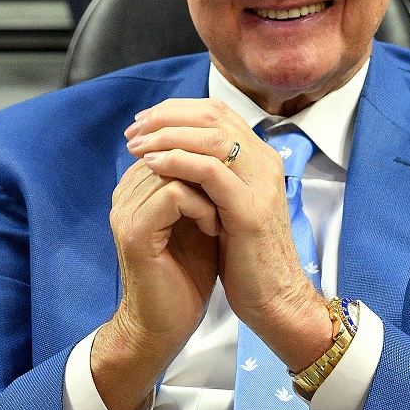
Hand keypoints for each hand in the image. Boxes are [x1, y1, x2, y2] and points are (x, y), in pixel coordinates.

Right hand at [92, 158, 218, 409]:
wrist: (165, 324)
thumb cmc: (186, 276)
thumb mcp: (199, 220)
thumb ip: (203, 186)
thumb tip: (231, 152)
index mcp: (139, 187)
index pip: (172, 141)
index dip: (208, 154)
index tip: (231, 185)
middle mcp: (127, 193)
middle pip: (171, 147)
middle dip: (210, 166)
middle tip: (232, 195)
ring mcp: (127, 211)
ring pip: (175, 166)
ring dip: (210, 188)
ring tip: (224, 216)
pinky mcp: (135, 231)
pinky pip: (174, 194)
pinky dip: (203, 207)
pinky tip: (215, 228)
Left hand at [125, 98, 333, 371]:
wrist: (275, 299)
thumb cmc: (247, 258)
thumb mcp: (230, 207)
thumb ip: (214, 178)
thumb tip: (175, 156)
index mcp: (260, 160)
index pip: (218, 112)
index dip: (177, 110)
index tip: (144, 121)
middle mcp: (264, 164)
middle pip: (213, 116)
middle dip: (166, 118)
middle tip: (134, 130)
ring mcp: (260, 184)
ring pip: (211, 137)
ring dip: (166, 136)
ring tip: (136, 146)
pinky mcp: (249, 208)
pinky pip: (210, 171)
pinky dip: (177, 161)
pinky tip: (152, 165)